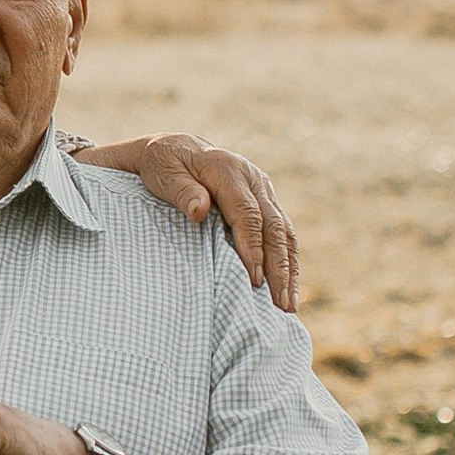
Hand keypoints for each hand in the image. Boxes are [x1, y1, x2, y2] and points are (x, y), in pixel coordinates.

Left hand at [132, 135, 298, 309]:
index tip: (254, 279)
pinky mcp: (266, 201)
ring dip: (289, 268)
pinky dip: (287, 260)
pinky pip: (283, 232)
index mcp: (229, 170)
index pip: (247, 214)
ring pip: (285, 231)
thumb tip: (200, 211)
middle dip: (279, 266)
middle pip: (274, 226)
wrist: (177, 148)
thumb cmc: (165, 165)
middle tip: (280, 304)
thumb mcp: (165, 174)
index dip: (252, 248)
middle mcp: (253, 179)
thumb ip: (183, 192)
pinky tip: (287, 287)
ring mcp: (263, 189)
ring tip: (288, 306)